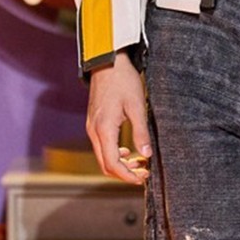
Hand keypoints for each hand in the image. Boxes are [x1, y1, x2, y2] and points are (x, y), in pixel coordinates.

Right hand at [86, 51, 151, 183]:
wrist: (107, 61)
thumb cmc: (123, 81)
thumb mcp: (137, 106)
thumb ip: (141, 132)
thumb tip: (147, 154)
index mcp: (104, 129)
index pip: (112, 164)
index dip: (127, 175)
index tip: (143, 178)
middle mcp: (94, 131)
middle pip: (105, 164)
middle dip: (124, 173)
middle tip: (143, 174)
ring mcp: (92, 127)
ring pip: (103, 156)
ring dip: (120, 163)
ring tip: (139, 163)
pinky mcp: (94, 122)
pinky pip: (102, 145)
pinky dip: (114, 153)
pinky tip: (129, 149)